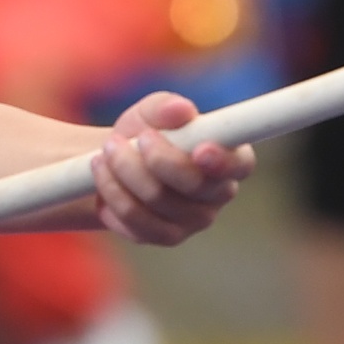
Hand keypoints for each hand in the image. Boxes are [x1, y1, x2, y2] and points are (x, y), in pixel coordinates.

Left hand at [89, 89, 252, 246]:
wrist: (117, 164)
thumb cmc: (145, 132)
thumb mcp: (150, 112)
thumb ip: (165, 107)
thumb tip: (180, 110)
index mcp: (229, 158)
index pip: (239, 165)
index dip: (222, 160)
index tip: (199, 149)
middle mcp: (218, 193)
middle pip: (193, 185)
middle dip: (151, 159)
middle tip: (117, 139)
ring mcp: (194, 220)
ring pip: (157, 201)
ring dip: (122, 172)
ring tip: (105, 153)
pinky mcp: (167, 237)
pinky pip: (136, 222)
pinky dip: (113, 195)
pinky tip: (103, 177)